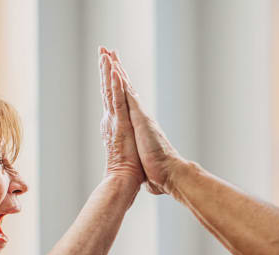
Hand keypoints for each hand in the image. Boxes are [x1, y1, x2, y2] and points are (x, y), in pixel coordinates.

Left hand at [103, 48, 184, 194]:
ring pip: (126, 87)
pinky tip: (115, 69)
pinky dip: (121, 82)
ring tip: (109, 53)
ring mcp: (140, 115)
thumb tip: (149, 178)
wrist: (170, 174)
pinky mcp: (140, 118)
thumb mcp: (148, 165)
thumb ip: (146, 165)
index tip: (115, 73)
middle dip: (117, 69)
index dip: (121, 87)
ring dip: (117, 70)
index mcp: (140, 125)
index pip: (127, 102)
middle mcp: (140, 116)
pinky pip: (128, 96)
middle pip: (126, 88)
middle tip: (109, 52)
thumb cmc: (159, 174)